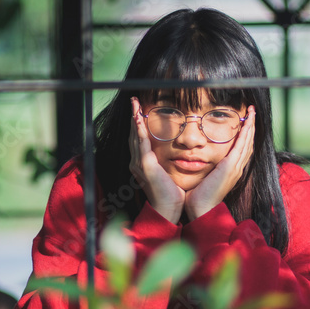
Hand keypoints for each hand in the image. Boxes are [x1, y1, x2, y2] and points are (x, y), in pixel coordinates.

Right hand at [129, 97, 184, 223]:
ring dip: (135, 119)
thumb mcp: (167, 172)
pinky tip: (139, 119)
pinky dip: (139, 130)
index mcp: (142, 163)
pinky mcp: (145, 165)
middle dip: (134, 116)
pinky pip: (141, 143)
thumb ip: (166, 161)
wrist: (168, 208)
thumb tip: (176, 151)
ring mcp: (139, 163)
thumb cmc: (170, 192)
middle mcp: (137, 161)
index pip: (139, 138)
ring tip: (134, 105)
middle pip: (134, 134)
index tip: (139, 109)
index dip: (138, 123)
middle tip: (133, 101)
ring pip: (135, 136)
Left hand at [184, 105, 255, 220]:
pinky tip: (248, 123)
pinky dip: (246, 134)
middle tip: (252, 111)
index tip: (246, 122)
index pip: (243, 149)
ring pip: (248, 142)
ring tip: (252, 112)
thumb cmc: (200, 196)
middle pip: (249, 143)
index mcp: (233, 170)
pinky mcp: (231, 166)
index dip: (246, 135)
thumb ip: (209, 169)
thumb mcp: (207, 178)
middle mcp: (238, 168)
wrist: (202, 208)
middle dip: (251, 126)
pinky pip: (242, 146)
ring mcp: (236, 167)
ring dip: (251, 126)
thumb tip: (201, 160)